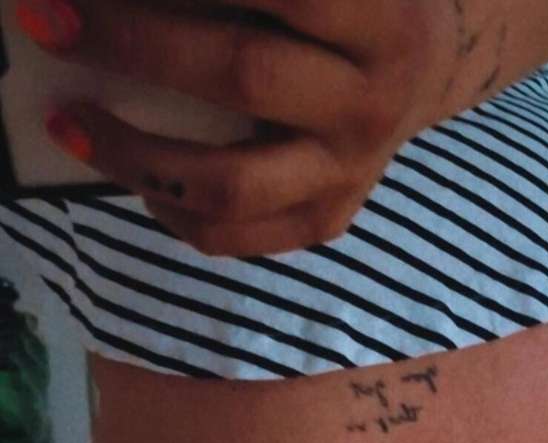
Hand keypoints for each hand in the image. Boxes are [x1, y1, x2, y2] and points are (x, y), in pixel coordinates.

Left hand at [17, 0, 462, 255]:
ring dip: (134, 155)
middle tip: (51, 25)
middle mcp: (371, 104)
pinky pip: (237, 237)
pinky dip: (172, 213)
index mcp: (381, 22)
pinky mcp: (328, 220)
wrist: (420, 74)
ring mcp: (350, 174)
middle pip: (246, 76)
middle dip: (135, 47)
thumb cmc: (354, 8)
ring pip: (232, 184)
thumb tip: (134, 1)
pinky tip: (139, 183)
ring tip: (69, 124)